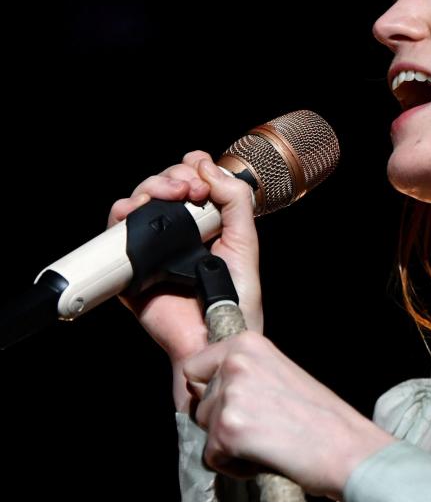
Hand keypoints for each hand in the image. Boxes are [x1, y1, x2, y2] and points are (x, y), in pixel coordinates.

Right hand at [107, 151, 263, 368]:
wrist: (216, 335)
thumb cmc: (237, 298)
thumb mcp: (245, 240)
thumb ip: (235, 200)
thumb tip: (206, 165)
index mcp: (205, 223)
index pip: (191, 180)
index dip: (192, 169)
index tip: (202, 180)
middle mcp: (177, 233)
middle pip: (161, 185)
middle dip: (172, 176)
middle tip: (190, 190)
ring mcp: (153, 248)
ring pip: (137, 202)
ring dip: (149, 188)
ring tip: (170, 195)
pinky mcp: (132, 266)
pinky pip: (115, 234)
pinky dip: (121, 214)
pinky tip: (136, 211)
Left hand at [181, 333, 395, 499]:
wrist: (350, 450)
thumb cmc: (325, 420)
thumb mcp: (282, 375)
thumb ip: (247, 374)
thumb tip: (212, 390)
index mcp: (248, 344)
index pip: (194, 367)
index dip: (209, 392)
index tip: (236, 406)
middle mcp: (234, 364)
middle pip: (199, 401)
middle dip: (222, 421)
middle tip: (262, 429)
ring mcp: (230, 396)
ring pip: (205, 430)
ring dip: (228, 444)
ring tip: (267, 444)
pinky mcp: (228, 430)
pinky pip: (212, 457)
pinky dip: (234, 467)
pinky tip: (265, 459)